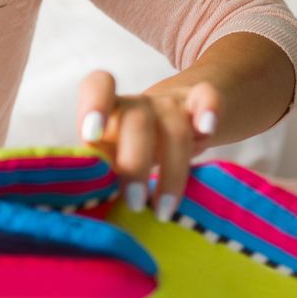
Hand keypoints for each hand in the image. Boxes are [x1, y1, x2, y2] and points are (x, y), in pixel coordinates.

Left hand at [78, 70, 218, 220]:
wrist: (177, 122)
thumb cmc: (132, 150)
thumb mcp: (113, 159)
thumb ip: (101, 172)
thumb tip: (87, 208)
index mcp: (108, 113)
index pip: (97, 87)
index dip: (94, 104)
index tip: (91, 134)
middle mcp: (137, 104)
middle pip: (137, 122)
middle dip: (135, 165)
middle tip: (134, 203)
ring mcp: (170, 103)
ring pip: (175, 129)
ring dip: (171, 173)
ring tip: (162, 210)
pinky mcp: (200, 103)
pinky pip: (207, 99)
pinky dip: (209, 110)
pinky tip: (207, 131)